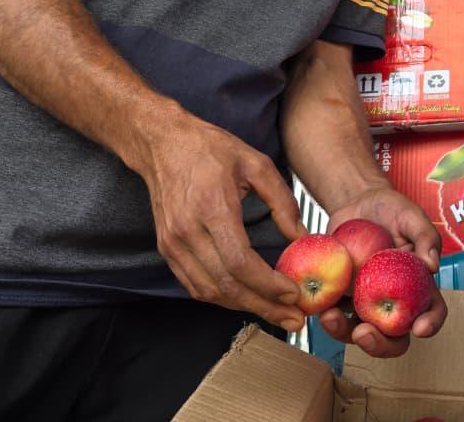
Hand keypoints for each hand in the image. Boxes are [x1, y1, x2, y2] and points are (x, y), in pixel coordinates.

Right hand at [139, 112, 308, 332]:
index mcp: (212, 209)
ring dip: (244, 307)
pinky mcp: (167, 249)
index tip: (294, 293)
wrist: (162, 143)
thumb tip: (301, 235)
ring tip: (276, 313)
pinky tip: (245, 299)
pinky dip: (221, 298)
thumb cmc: (210, 149)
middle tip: (294, 319)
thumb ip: (282, 200)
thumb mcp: (256, 163)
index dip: (268, 285)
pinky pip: (195, 285)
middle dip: (263, 307)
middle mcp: (188, 232)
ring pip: (209, 292)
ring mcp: (173, 244)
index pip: (240, 262)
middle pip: (226, 285)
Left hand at [316, 184, 447, 357]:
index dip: (430, 324)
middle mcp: (393, 302)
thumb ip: (425, 236)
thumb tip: (432, 265)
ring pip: (359, 333)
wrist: (358, 203)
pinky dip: (324, 316)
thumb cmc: (392, 210)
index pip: (432, 311)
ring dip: (344, 333)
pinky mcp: (341, 298)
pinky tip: (317, 307)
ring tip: (330, 316)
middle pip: (394, 338)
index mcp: (418, 286)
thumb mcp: (412, 216)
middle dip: (380, 345)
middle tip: (364, 333)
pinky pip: (333, 315)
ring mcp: (365, 303)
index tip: (420, 328)